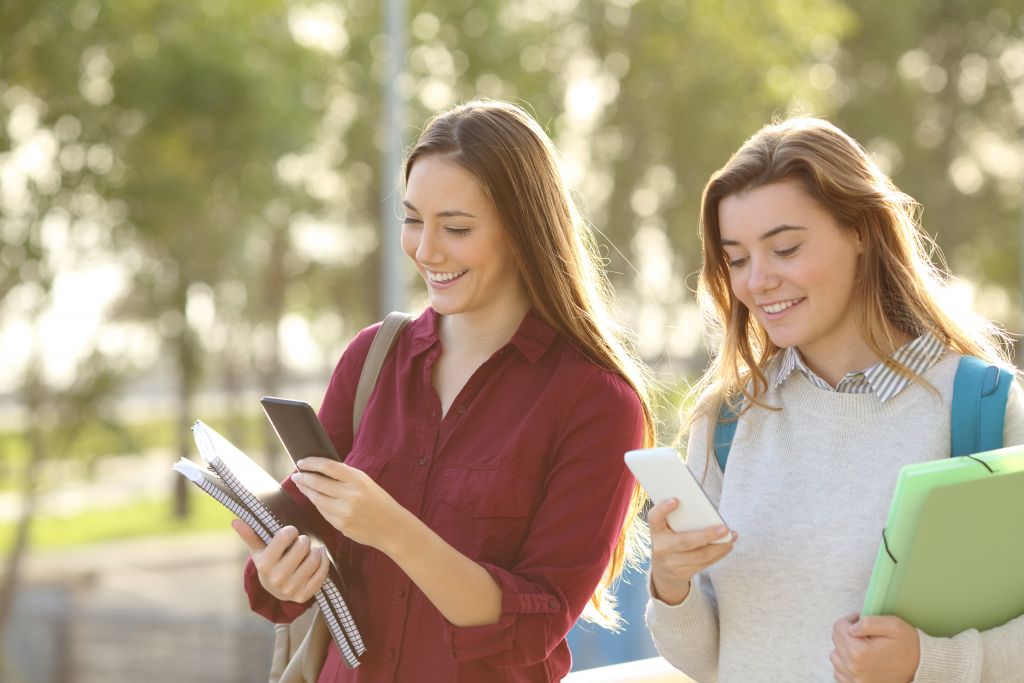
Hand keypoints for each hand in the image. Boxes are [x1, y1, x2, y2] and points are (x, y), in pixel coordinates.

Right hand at [231, 520, 329, 602]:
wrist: (275, 590)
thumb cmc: (269, 562)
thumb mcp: (259, 549)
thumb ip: (249, 535)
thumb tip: (235, 521)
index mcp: (264, 564)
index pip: (284, 537)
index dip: (291, 531)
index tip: (291, 532)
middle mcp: (277, 578)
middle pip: (302, 547)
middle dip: (304, 540)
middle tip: (302, 542)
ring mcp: (291, 589)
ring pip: (314, 559)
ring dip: (315, 551)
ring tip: (309, 551)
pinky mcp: (305, 596)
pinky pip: (323, 573)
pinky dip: (324, 561)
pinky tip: (319, 557)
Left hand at [290, 457, 412, 553]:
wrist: (392, 527)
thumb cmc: (379, 502)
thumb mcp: (366, 483)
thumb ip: (345, 477)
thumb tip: (321, 470)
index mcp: (357, 479)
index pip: (328, 466)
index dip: (311, 463)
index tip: (301, 462)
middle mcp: (350, 494)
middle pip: (318, 483)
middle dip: (304, 478)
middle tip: (296, 475)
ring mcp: (344, 511)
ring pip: (317, 499)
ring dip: (307, 491)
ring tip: (302, 485)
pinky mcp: (341, 525)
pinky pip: (323, 512)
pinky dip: (317, 504)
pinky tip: (315, 499)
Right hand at [648, 498, 736, 604]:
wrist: (663, 572)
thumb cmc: (669, 542)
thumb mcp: (666, 531)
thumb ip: (678, 520)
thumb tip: (705, 511)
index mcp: (656, 531)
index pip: (655, 518)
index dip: (663, 509)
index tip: (676, 500)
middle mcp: (661, 547)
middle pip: (685, 541)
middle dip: (706, 535)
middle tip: (724, 528)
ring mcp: (671, 563)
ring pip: (700, 555)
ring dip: (720, 546)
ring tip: (731, 536)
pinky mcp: (683, 573)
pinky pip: (705, 563)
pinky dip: (719, 554)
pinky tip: (728, 545)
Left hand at [830, 613, 919, 682]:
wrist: (920, 668)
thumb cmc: (908, 646)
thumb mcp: (893, 625)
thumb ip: (868, 622)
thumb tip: (851, 627)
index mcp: (859, 652)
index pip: (838, 627)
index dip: (850, 619)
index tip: (861, 621)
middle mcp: (853, 668)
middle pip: (836, 640)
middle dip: (848, 633)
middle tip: (865, 633)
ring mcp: (854, 680)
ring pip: (835, 656)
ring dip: (845, 648)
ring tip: (862, 647)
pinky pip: (839, 672)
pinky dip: (846, 664)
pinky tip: (860, 660)